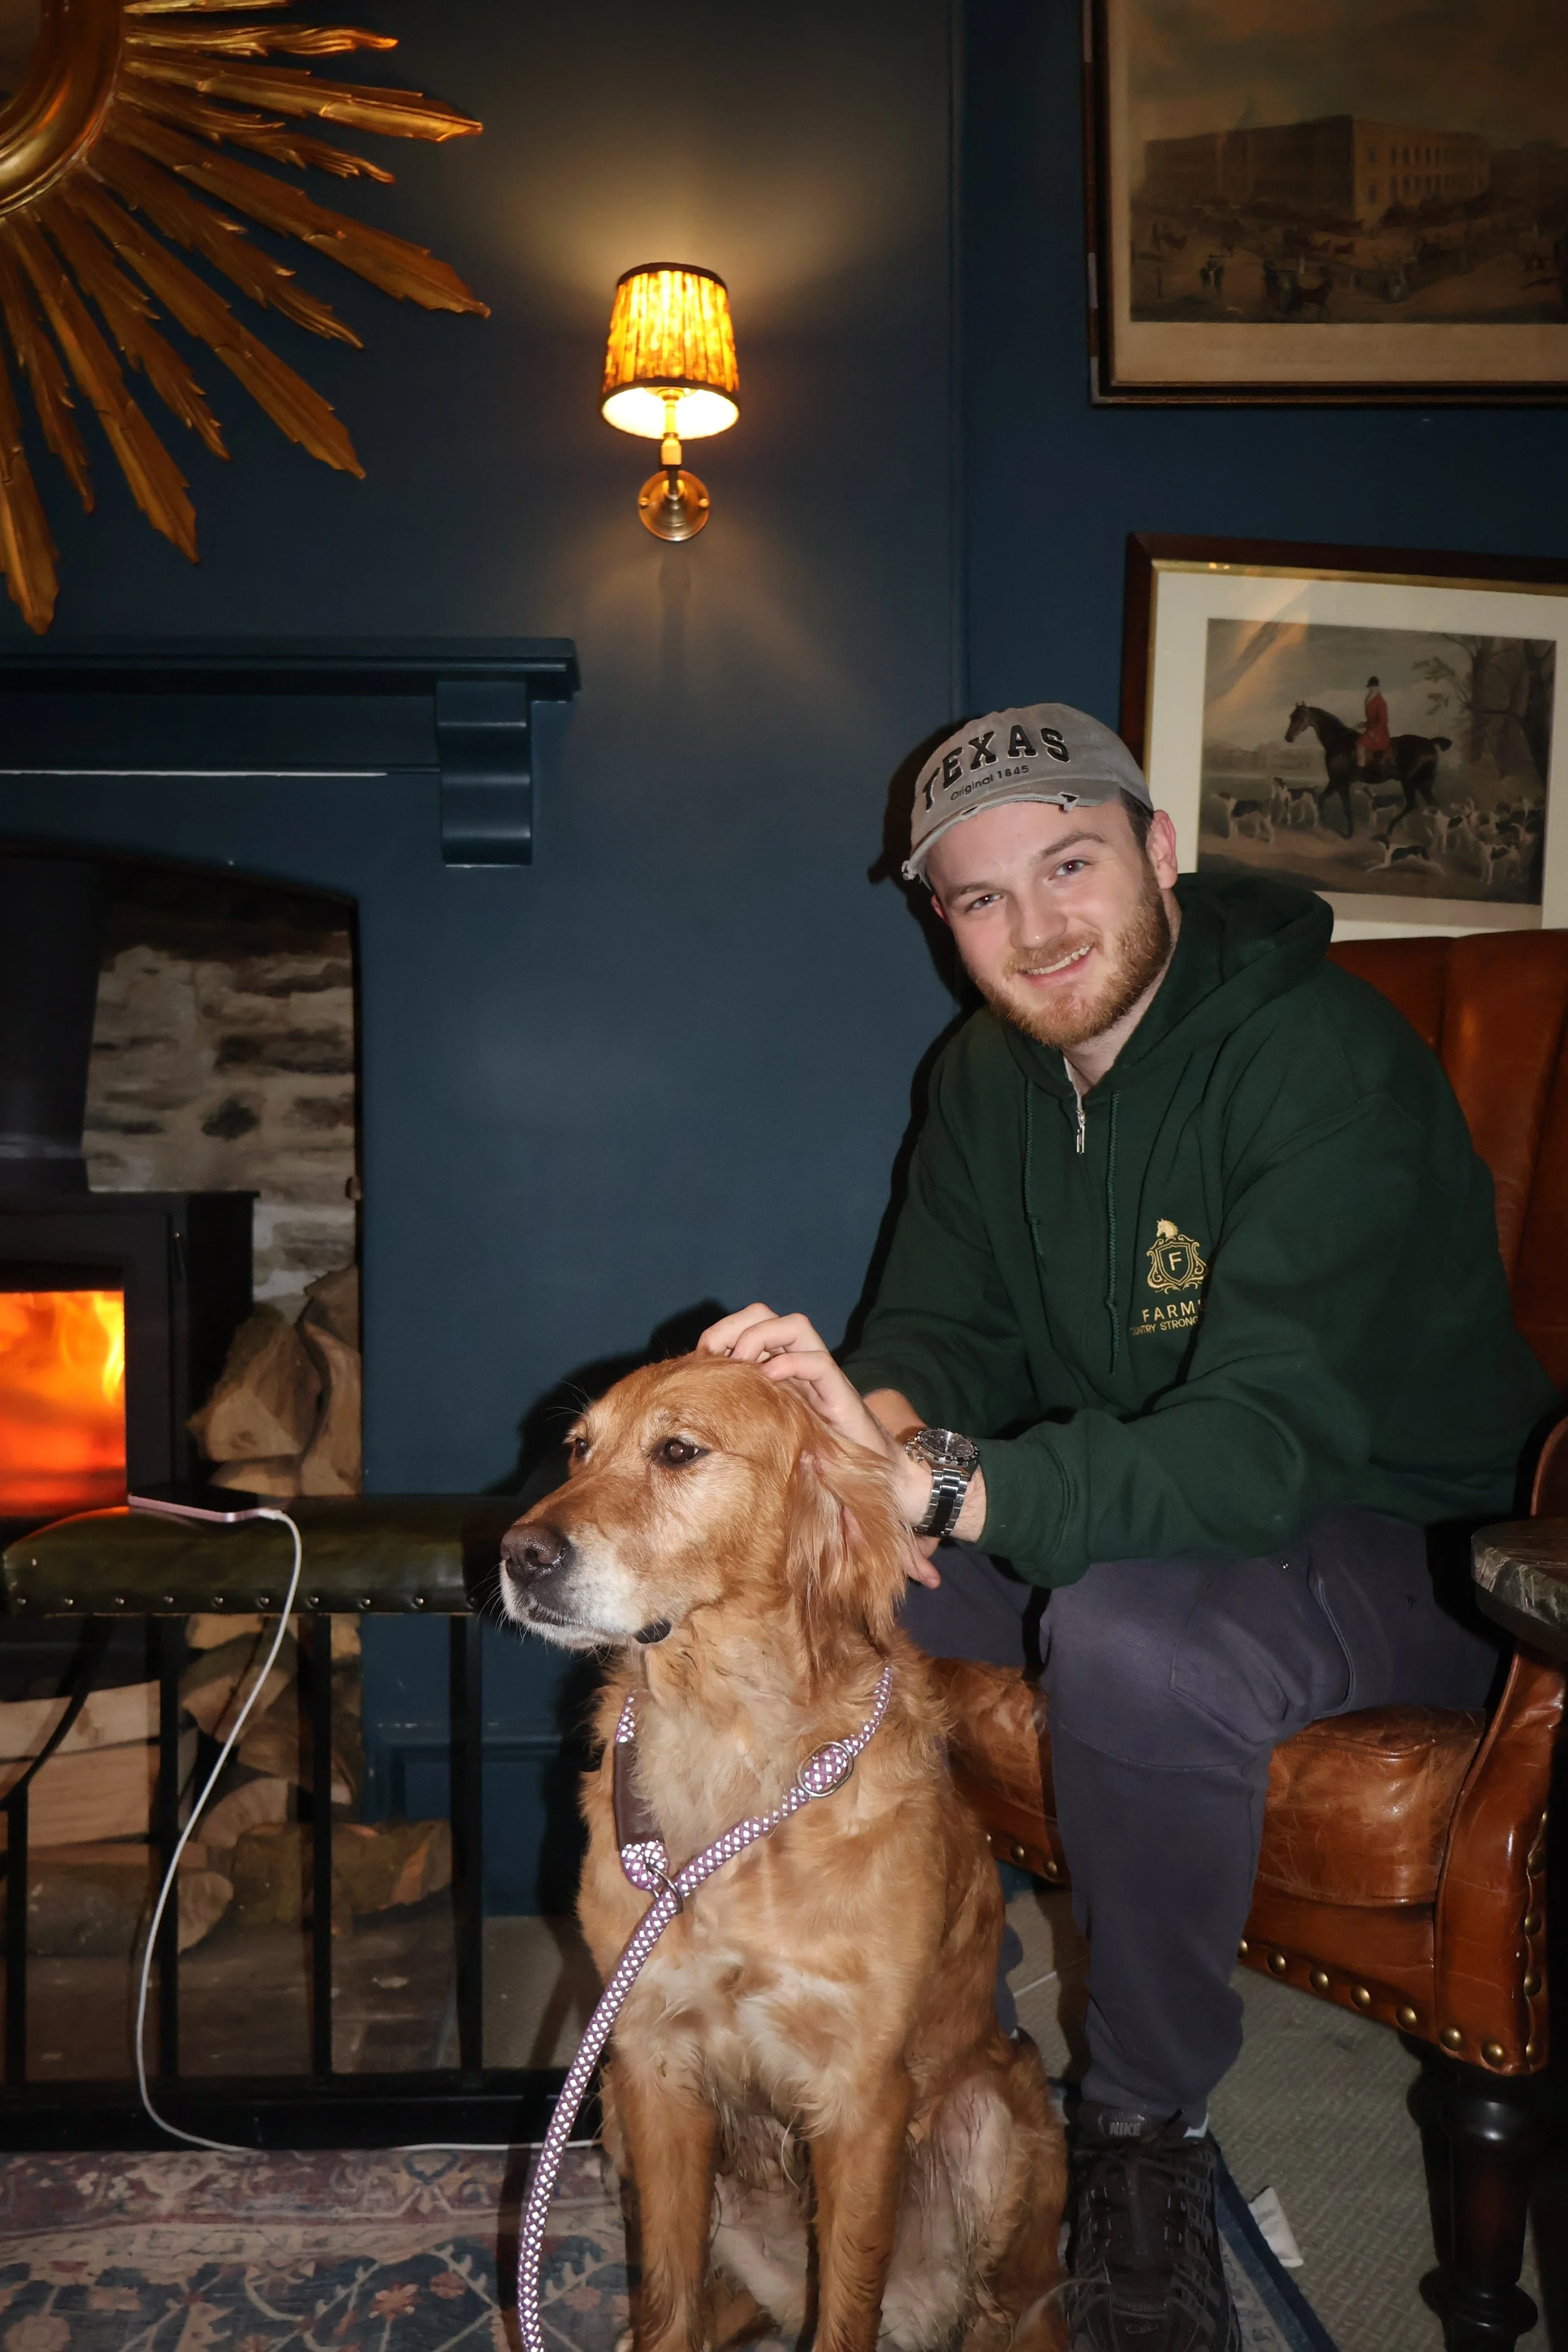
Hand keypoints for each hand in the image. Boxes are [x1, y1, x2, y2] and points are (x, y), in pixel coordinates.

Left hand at [698, 1304, 942, 1586]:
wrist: (873, 1480)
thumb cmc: (815, 1462)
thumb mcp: (769, 1434)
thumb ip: (742, 1418)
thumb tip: (688, 1420)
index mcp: (776, 1370)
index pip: (747, 1326)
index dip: (721, 1332)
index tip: (699, 1358)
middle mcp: (798, 1364)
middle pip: (765, 1314)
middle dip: (735, 1326)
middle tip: (715, 1355)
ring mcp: (820, 1375)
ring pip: (793, 1325)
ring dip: (761, 1336)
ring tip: (743, 1364)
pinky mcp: (839, 1392)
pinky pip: (817, 1361)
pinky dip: (790, 1364)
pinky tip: (770, 1381)